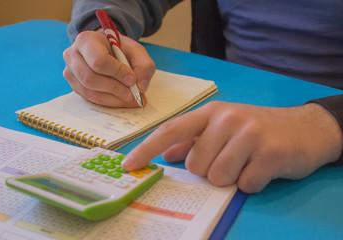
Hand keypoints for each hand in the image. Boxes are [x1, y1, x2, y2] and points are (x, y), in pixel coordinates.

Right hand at [63, 30, 155, 106]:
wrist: (108, 51)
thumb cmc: (120, 49)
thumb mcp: (136, 51)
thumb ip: (144, 66)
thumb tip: (141, 86)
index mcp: (86, 40)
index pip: (98, 60)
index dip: (117, 72)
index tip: (132, 79)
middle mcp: (72, 55)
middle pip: (90, 78)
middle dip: (115, 88)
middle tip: (133, 93)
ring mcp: (71, 73)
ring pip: (90, 92)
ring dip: (113, 99)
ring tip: (131, 98)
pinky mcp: (75, 87)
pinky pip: (90, 99)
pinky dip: (109, 102)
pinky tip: (121, 100)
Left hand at [122, 101, 342, 192]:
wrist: (306, 127)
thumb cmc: (258, 128)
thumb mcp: (223, 128)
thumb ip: (193, 140)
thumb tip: (168, 155)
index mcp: (211, 113)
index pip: (171, 130)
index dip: (146, 148)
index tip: (128, 166)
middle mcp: (227, 119)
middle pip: (195, 165)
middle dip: (209, 171)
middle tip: (230, 159)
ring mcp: (249, 134)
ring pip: (217, 177)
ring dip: (231, 178)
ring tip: (246, 163)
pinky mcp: (270, 152)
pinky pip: (245, 184)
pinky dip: (251, 183)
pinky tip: (262, 168)